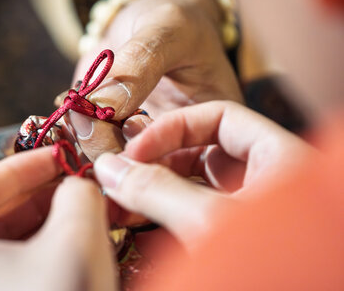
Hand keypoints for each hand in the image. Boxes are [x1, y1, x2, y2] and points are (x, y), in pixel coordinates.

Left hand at [0, 148, 116, 290]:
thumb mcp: (76, 236)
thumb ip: (78, 192)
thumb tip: (78, 186)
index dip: (24, 165)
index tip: (59, 155)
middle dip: (36, 193)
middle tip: (73, 180)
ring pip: (1, 241)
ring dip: (42, 219)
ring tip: (79, 208)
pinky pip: (9, 267)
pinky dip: (40, 248)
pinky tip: (70, 241)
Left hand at [64, 0, 242, 160]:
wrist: (149, 18)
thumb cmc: (174, 20)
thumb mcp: (167, 30)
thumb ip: (140, 65)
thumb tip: (101, 105)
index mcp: (210, 131)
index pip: (180, 162)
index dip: (144, 150)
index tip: (115, 116)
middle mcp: (177, 147)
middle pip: (139, 168)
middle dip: (104, 144)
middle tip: (82, 109)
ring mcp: (141, 144)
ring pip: (107, 162)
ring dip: (83, 136)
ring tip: (73, 101)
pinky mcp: (110, 134)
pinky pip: (86, 145)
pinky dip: (70, 128)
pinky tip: (68, 102)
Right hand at [94, 101, 313, 248]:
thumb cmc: (277, 271)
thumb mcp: (212, 222)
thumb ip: (159, 191)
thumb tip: (109, 168)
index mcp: (279, 158)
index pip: (219, 117)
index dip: (172, 127)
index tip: (134, 149)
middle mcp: (264, 178)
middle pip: (199, 151)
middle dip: (153, 162)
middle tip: (117, 177)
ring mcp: (248, 208)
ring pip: (190, 184)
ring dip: (150, 190)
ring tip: (116, 203)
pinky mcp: (232, 236)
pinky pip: (190, 213)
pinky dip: (161, 213)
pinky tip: (133, 220)